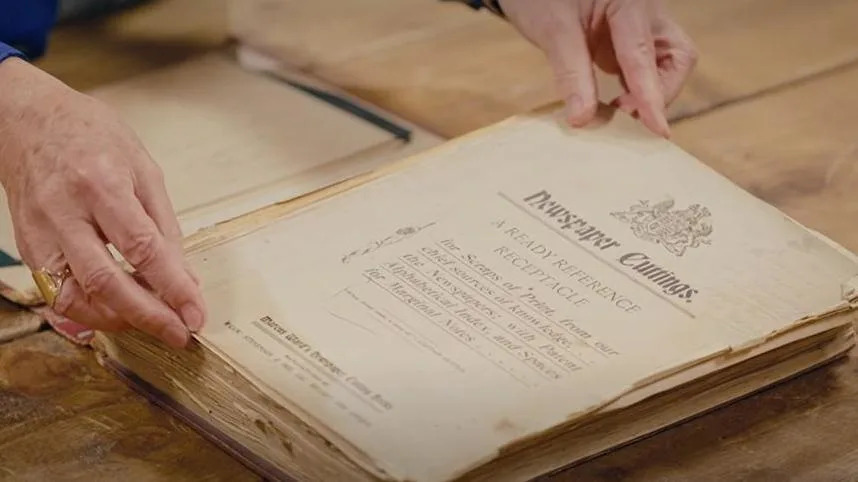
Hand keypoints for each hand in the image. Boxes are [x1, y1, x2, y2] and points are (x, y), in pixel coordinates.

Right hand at [0, 58, 204, 347]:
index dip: (172, 287)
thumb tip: (184, 276)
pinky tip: (115, 315)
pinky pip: (56, 294)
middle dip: (148, 316)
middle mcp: (64, 213)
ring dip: (117, 320)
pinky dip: (87, 312)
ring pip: (75, 296)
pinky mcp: (27, 248)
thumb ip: (164, 225)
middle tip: (179, 333)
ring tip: (153, 324)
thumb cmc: (90, 136)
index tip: (195, 312)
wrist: (27, 121)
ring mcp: (40, 233)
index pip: (142, 248)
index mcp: (101, 185)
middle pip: (105, 281)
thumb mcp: (143, 169)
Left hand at [501, 0, 697, 136]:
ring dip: (649, 93)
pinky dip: (636, 90)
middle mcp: (645, 12)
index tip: (658, 130)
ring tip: (618, 111)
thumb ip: (570, 73)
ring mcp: (642, 27)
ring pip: (667, 66)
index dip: (651, 95)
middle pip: (677, 58)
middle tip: (624, 116)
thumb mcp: (553, 30)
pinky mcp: (631, 41)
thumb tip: (583, 119)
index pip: (644, 53)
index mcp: (629, 1)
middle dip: (658, 93)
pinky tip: (616, 105)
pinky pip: (647, 69)